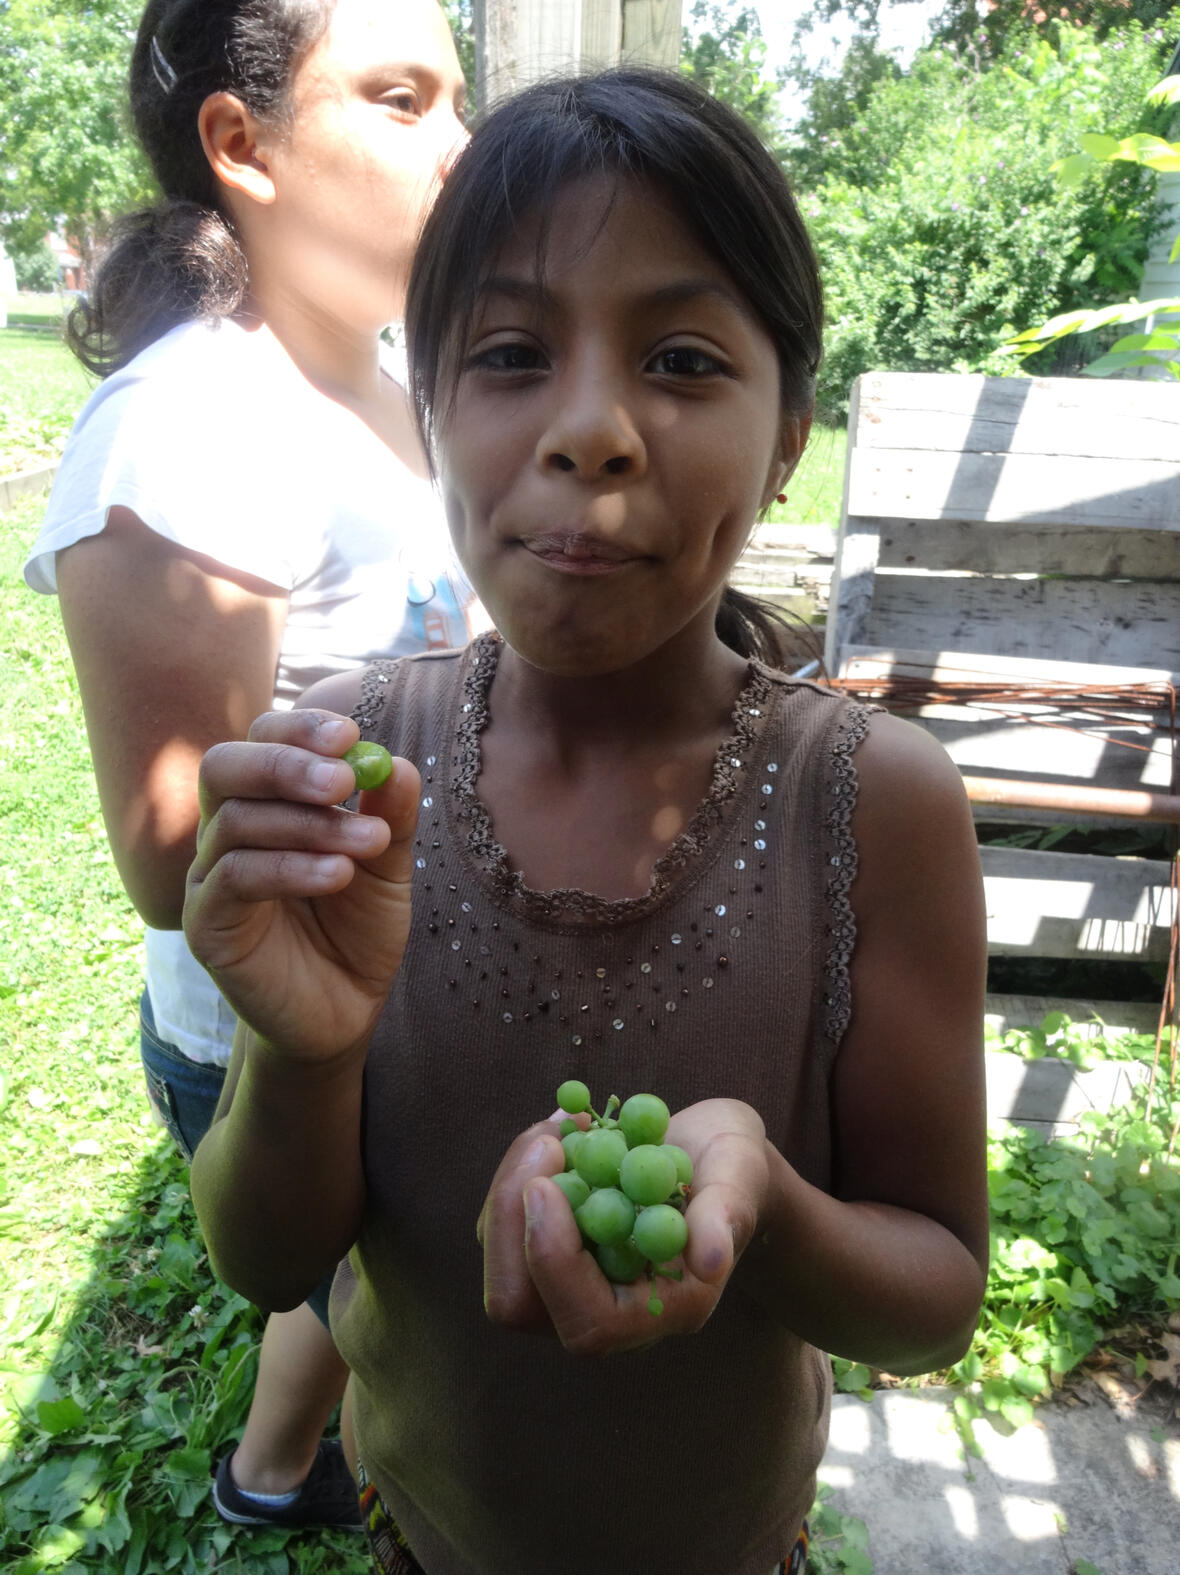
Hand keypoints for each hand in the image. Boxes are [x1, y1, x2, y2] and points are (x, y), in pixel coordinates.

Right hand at [182, 709, 419, 1062]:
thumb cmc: (357, 931)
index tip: (348, 736)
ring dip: (309, 825)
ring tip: (369, 844)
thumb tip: (395, 764)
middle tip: (343, 781)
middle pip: (225, 767)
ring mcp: (209, 879)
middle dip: (285, 764)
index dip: (297, 730)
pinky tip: (338, 874)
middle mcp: (226, 833)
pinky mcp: (207, 926)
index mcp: (266, 805)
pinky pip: (234, 879)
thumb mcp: (387, 868)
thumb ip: (390, 817)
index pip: (259, 741)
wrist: (344, 1012)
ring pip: (235, 822)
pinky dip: (290, 867)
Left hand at [477, 1099, 769, 1354]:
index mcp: (662, 1312)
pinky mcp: (547, 1249)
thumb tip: (711, 1257)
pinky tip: (561, 1129)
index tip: (546, 1184)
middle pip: (519, 1304)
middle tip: (546, 1142)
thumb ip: (728, 1213)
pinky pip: (504, 1223)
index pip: (589, 1324)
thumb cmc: (733, 1169)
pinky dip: (520, 1168)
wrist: (714, 1163)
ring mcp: (569, 1283)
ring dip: (514, 1180)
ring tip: (564, 1125)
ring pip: (501, 1259)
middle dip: (512, 1218)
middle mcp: (606, 1312)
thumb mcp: (742, 1176)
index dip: (556, 1263)